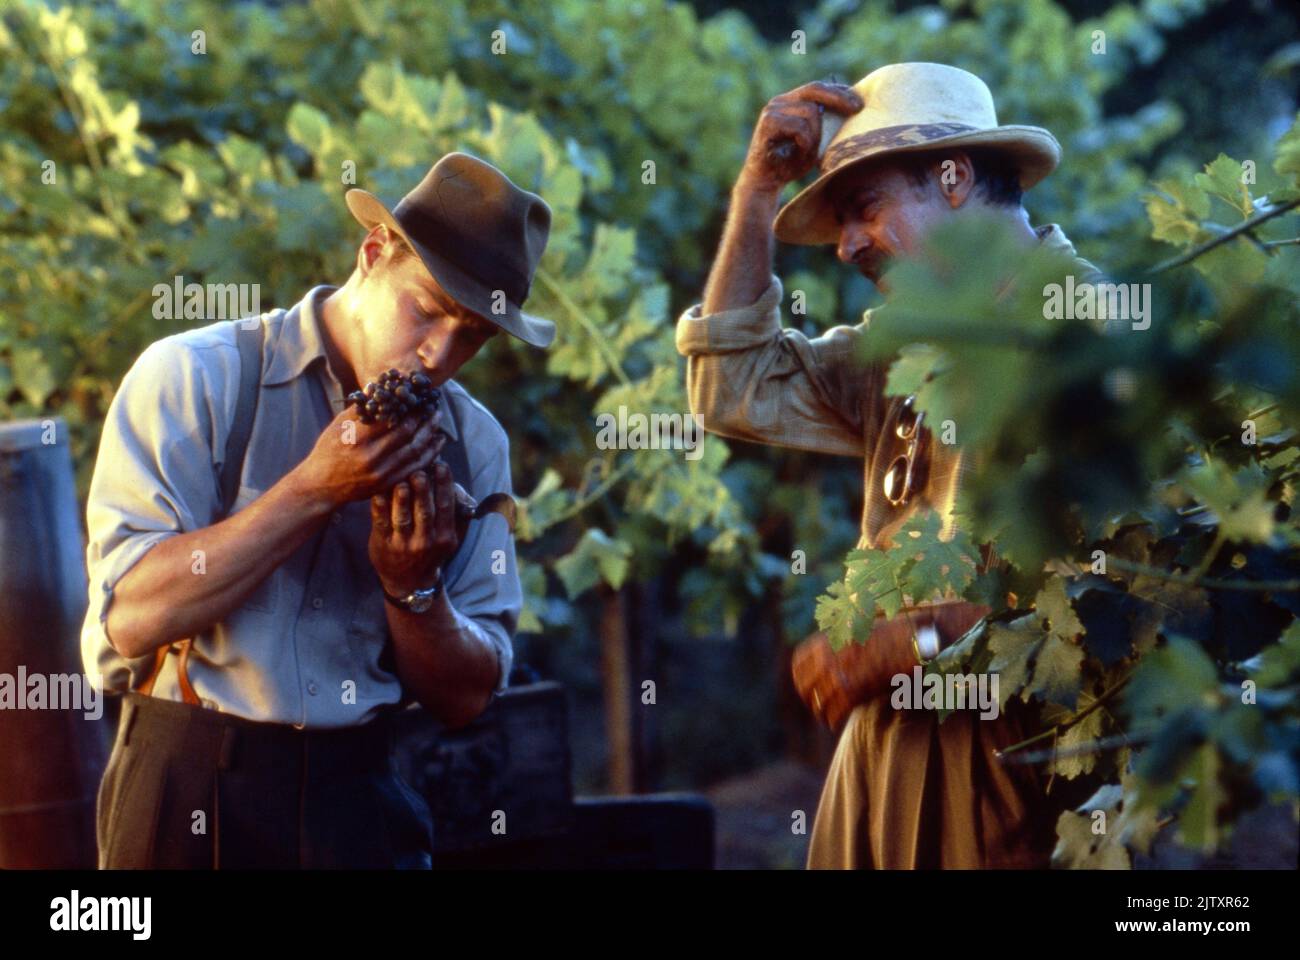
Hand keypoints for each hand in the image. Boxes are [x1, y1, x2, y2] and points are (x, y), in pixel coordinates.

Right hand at [293, 404, 446, 509]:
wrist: (321, 486)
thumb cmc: (328, 451)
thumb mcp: (337, 426)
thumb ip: (359, 408)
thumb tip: (377, 386)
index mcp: (356, 438)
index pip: (389, 417)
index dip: (406, 405)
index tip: (416, 395)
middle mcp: (370, 456)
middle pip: (406, 432)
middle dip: (422, 416)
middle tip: (431, 404)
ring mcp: (381, 472)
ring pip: (415, 450)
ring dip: (430, 432)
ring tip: (437, 419)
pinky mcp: (388, 484)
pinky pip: (415, 467)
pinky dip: (429, 454)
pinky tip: (437, 442)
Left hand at [369, 462, 460, 596]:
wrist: (409, 581)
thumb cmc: (431, 550)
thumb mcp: (450, 537)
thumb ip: (456, 514)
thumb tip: (459, 489)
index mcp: (445, 536)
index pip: (446, 506)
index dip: (444, 484)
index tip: (441, 465)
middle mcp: (426, 541)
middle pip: (425, 511)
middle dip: (423, 489)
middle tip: (419, 470)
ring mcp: (404, 544)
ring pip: (403, 518)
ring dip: (402, 498)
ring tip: (401, 481)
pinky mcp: (383, 545)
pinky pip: (381, 524)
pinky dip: (379, 509)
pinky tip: (377, 494)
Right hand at [740, 80, 862, 193]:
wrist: (764, 183)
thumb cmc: (790, 164)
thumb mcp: (814, 143)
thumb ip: (825, 127)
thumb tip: (852, 112)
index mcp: (790, 102)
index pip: (818, 88)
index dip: (839, 91)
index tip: (859, 102)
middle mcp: (780, 101)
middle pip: (815, 89)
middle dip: (839, 98)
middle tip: (856, 109)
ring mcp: (772, 110)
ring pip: (810, 111)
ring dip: (816, 134)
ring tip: (809, 151)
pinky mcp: (768, 123)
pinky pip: (799, 126)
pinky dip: (805, 141)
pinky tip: (800, 153)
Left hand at [792, 601, 991, 730]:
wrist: (912, 638)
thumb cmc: (894, 634)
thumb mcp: (862, 632)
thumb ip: (844, 645)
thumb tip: (832, 660)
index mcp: (829, 640)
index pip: (799, 662)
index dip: (800, 678)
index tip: (806, 686)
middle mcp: (829, 656)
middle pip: (804, 684)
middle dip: (808, 697)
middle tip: (815, 705)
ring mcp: (839, 673)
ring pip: (818, 700)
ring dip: (820, 712)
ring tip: (825, 717)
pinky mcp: (853, 689)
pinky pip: (834, 710)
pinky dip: (833, 719)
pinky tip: (835, 723)